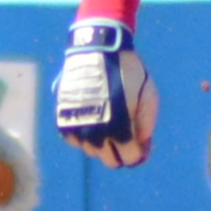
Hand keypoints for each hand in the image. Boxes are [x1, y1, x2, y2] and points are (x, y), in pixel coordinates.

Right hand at [54, 19, 155, 166]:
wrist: (96, 49)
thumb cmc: (127, 72)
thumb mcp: (148, 96)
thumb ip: (147, 124)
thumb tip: (141, 143)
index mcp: (118, 130)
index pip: (129, 159)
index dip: (138, 153)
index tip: (140, 144)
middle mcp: (95, 134)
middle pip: (110, 160)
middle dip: (120, 151)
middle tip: (125, 136)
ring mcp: (76, 128)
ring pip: (92, 151)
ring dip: (102, 143)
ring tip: (107, 123)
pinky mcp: (62, 120)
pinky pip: (75, 140)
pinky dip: (84, 135)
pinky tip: (92, 120)